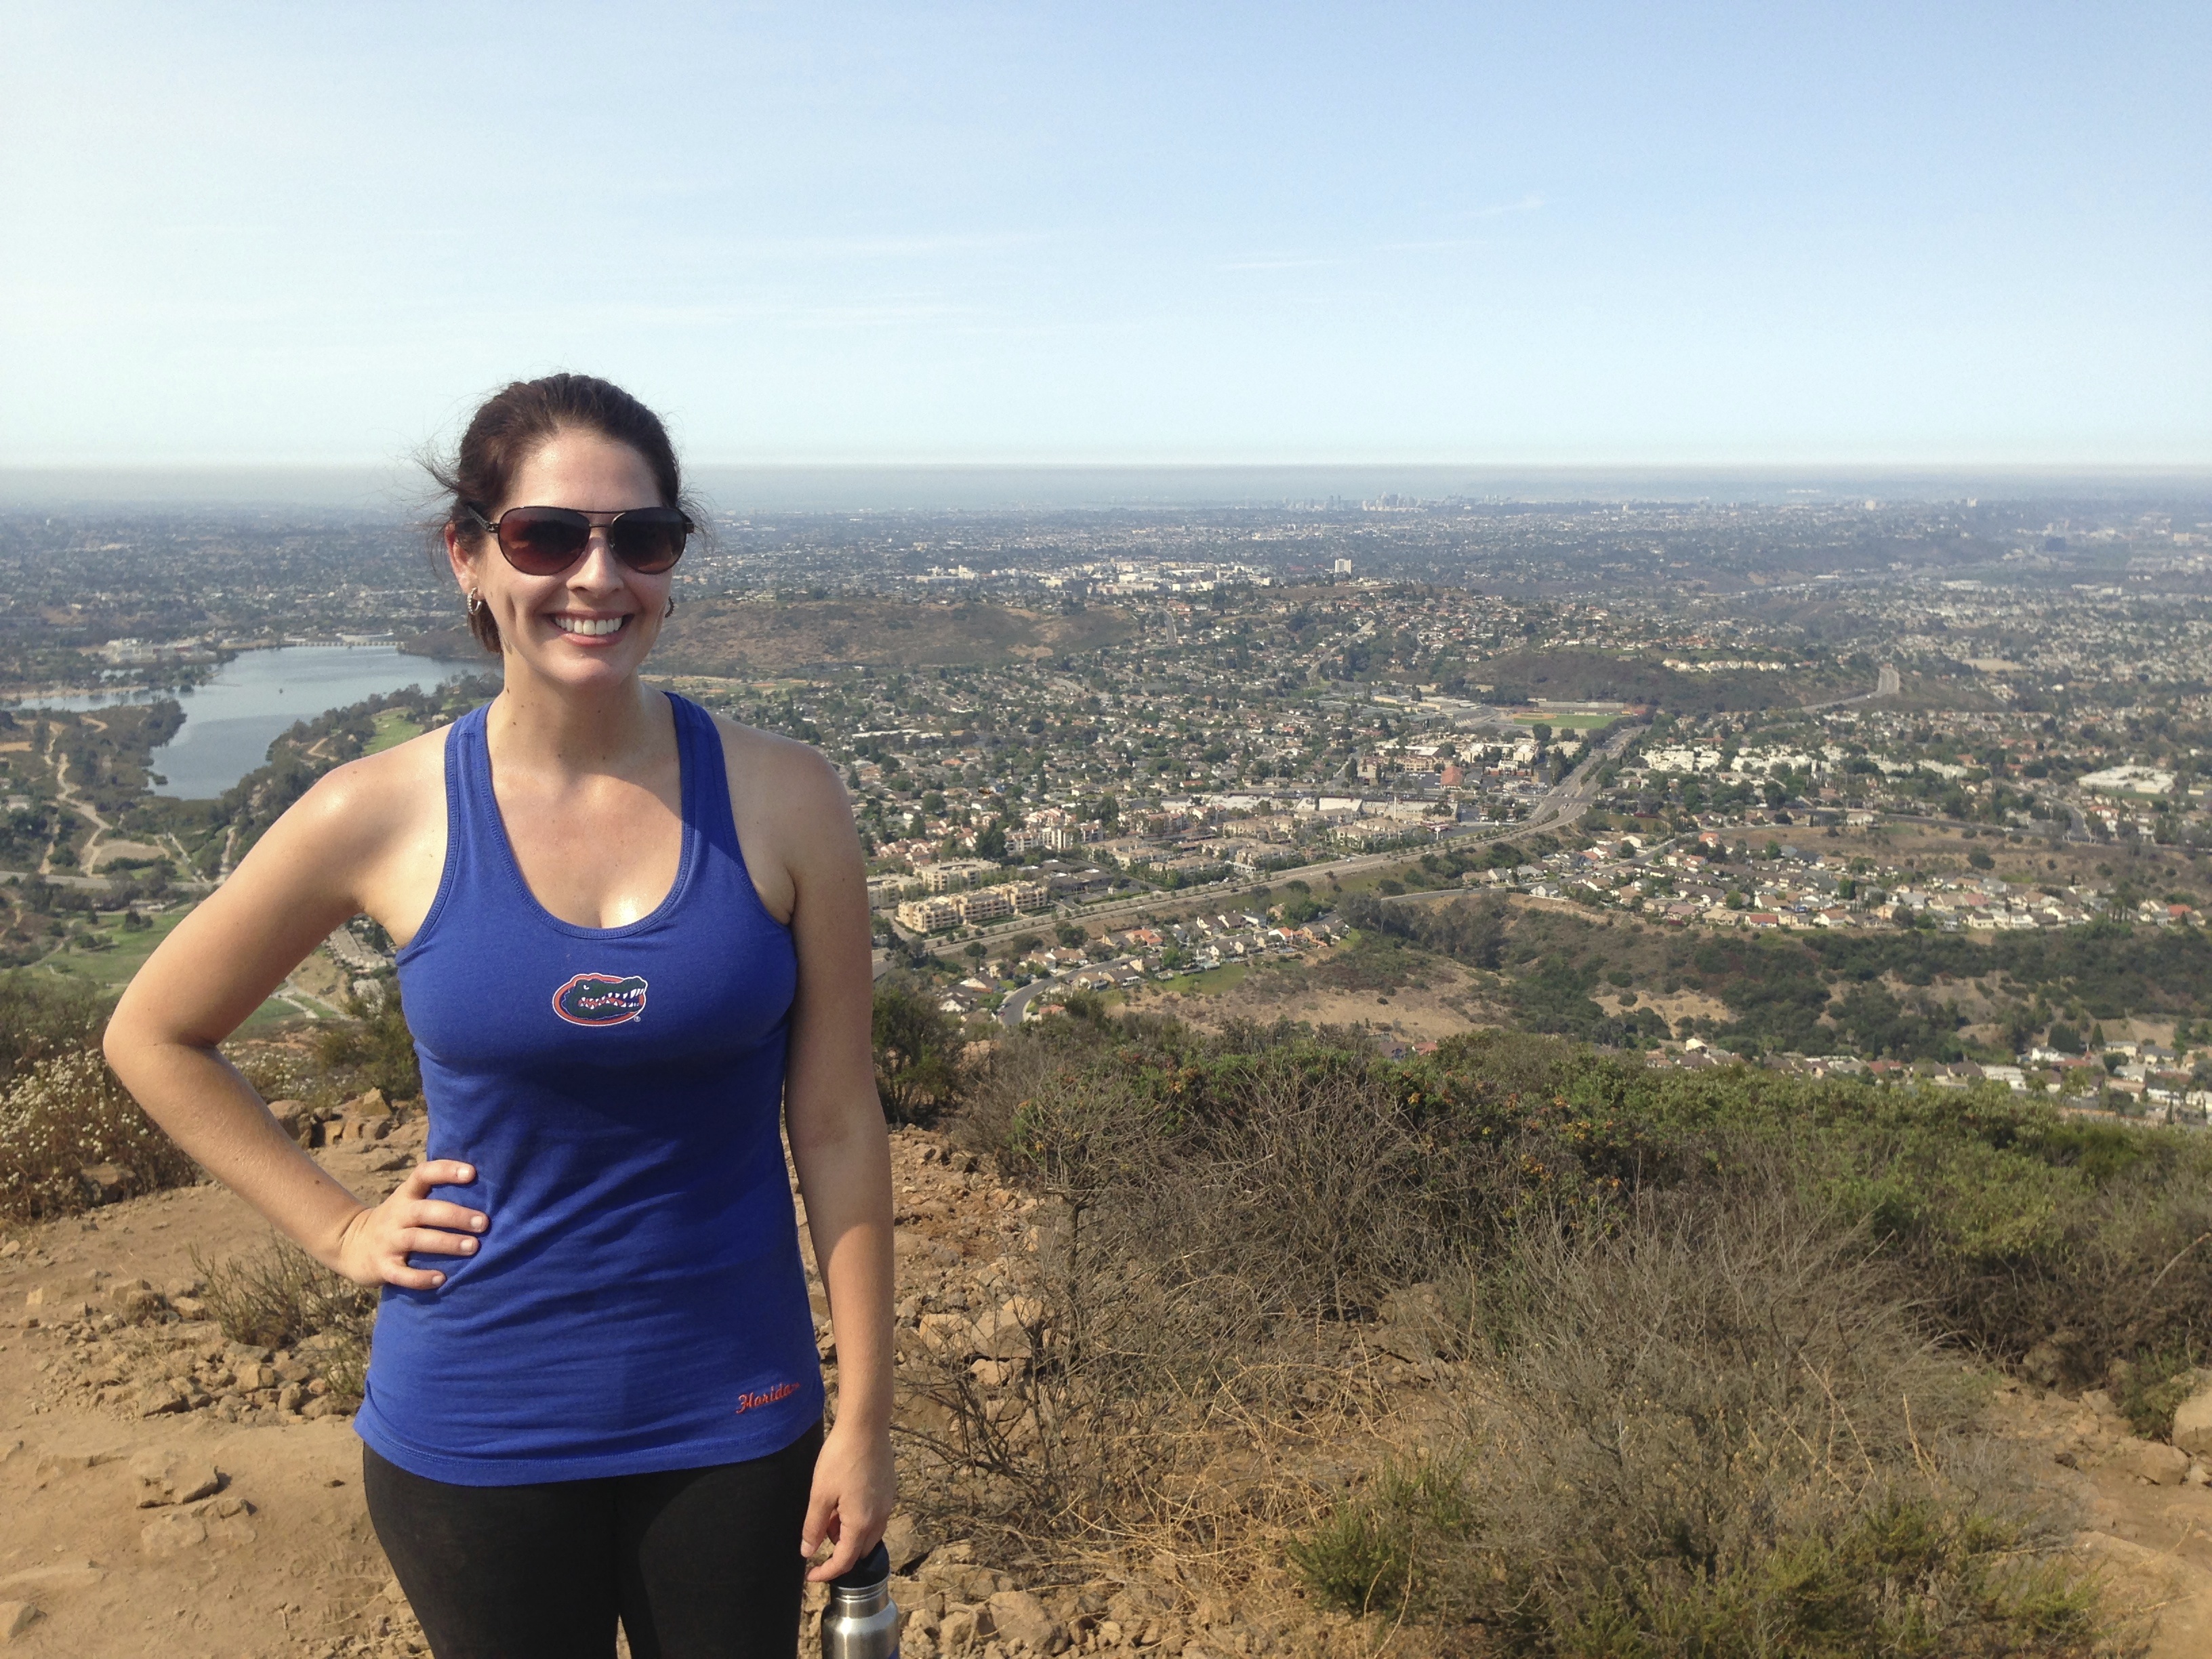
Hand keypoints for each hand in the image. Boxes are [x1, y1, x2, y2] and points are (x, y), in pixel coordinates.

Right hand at [331, 1160, 486, 1289]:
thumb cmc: (397, 1220)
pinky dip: (420, 1278)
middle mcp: (397, 1215)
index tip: (472, 1173)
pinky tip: (442, 1279)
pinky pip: (401, 1274)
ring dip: (446, 1243)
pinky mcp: (382, 1266)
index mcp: (406, 1195)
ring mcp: (388, 1241)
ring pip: (417, 1240)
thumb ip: (436, 1194)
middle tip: (484, 1223)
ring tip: (473, 1247)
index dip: (446, 1170)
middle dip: (456, 1216)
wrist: (350, 1244)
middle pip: (425, 1211)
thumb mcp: (409, 1201)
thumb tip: (487, 1190)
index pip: (423, 1174)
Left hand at [800, 1414, 896, 1581]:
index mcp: (861, 1523)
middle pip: (860, 1551)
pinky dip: (858, 1518)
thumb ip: (813, 1527)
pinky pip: (874, 1516)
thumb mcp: (820, 1494)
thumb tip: (808, 1553)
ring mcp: (887, 1504)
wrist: (866, 1426)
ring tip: (830, 1509)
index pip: (845, 1561)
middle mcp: (879, 1518)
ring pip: (868, 1533)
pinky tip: (844, 1496)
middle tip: (819, 1530)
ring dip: (849, 1533)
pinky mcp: (889, 1491)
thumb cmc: (840, 1458)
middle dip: (839, 1550)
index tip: (810, 1576)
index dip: (826, 1573)